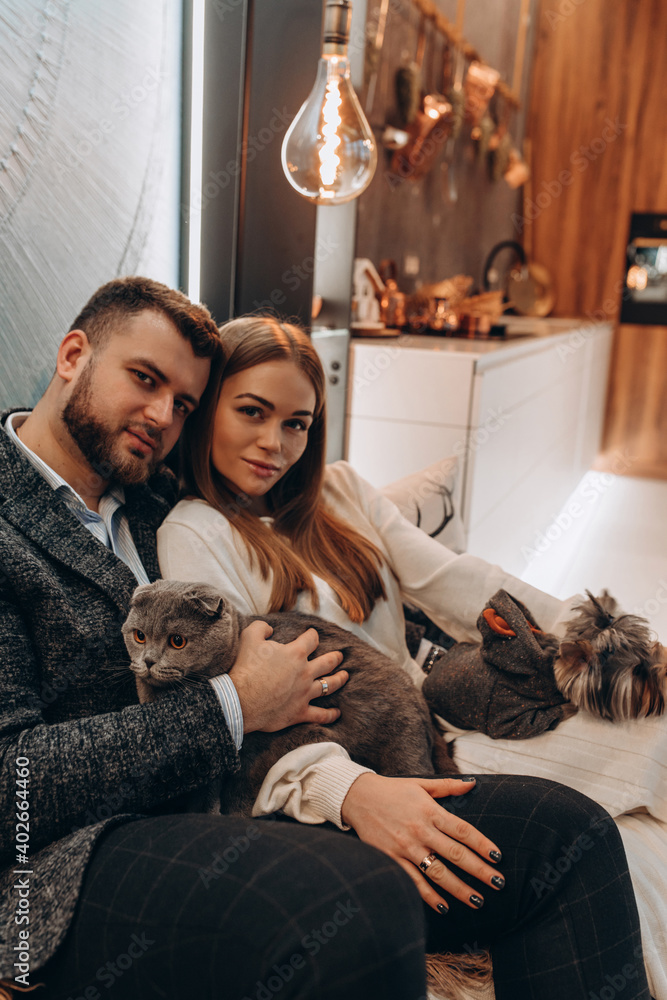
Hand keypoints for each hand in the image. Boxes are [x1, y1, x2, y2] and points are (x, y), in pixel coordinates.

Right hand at [229, 620, 347, 733]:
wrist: (241, 700)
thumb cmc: (246, 668)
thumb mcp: (250, 637)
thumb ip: (262, 627)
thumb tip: (270, 629)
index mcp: (296, 653)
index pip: (311, 639)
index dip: (312, 635)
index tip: (312, 634)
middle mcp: (306, 672)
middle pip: (328, 662)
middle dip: (335, 657)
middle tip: (340, 656)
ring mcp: (305, 693)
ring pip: (329, 685)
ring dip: (339, 680)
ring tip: (345, 676)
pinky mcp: (300, 712)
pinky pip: (321, 714)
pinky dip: (330, 715)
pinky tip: (337, 713)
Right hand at [341, 773, 503, 913]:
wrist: (357, 796)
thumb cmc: (393, 790)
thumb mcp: (420, 784)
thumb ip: (447, 786)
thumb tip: (472, 783)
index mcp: (430, 811)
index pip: (462, 830)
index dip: (482, 844)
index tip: (497, 857)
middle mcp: (420, 830)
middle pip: (455, 854)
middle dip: (479, 871)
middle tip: (499, 884)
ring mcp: (405, 847)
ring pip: (437, 872)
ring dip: (459, 889)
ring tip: (478, 901)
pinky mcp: (391, 858)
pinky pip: (413, 881)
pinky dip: (429, 896)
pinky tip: (444, 907)